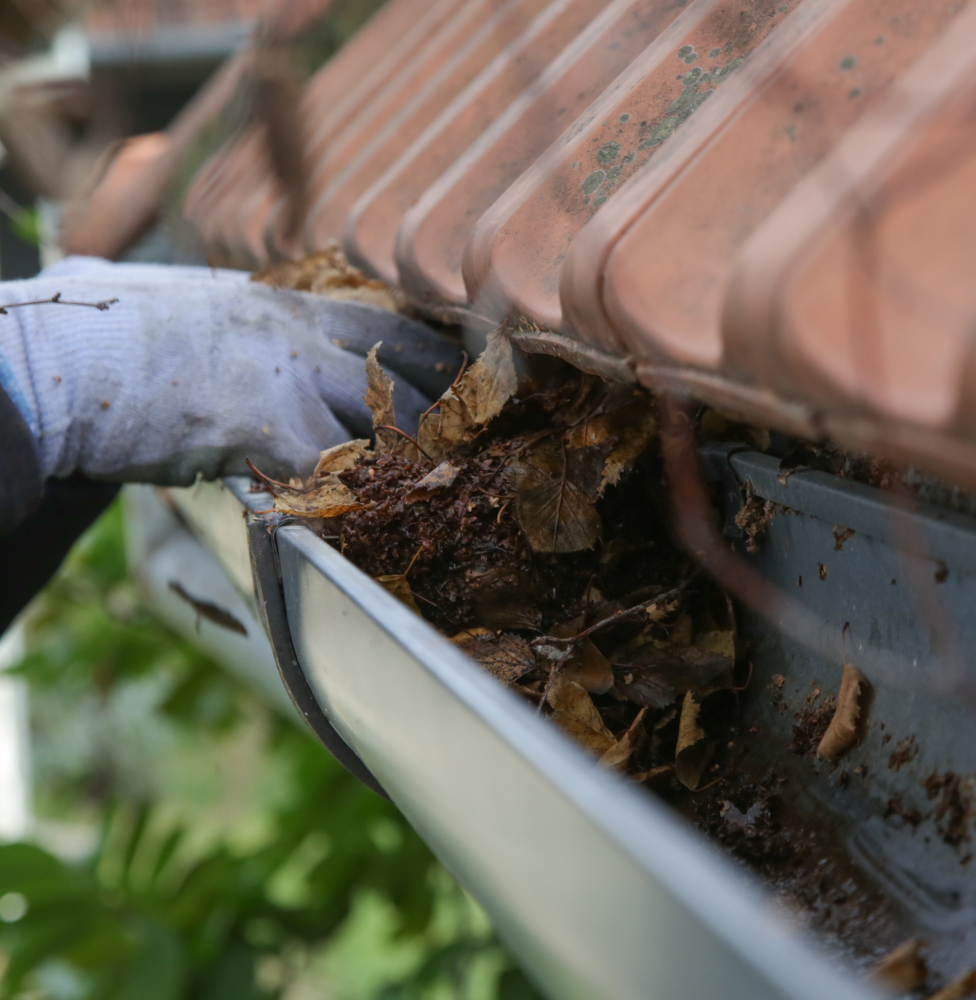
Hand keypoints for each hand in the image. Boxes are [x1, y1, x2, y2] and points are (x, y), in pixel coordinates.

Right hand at [0, 257, 461, 484]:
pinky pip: (335, 473)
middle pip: (400, 370)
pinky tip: (368, 522)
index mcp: (281, 304)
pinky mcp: (268, 426)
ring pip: (382, 422)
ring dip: (408, 460)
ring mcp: (289, 376)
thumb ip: (210, 307)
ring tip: (437, 490)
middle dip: (441, 407)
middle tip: (471, 439)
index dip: (428, 351)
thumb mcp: (177, 301)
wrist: (60, 358)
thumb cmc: (103, 330)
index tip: (461, 371)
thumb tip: (169, 294)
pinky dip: (353, 500)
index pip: (382, 321)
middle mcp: (298, 333)